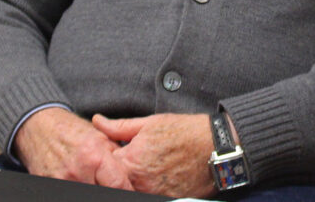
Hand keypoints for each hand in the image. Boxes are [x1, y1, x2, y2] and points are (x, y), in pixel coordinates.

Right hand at [13, 107, 132, 189]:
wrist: (38, 127)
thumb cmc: (70, 130)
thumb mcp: (99, 136)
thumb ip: (116, 156)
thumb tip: (131, 174)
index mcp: (93, 156)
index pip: (118, 186)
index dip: (127, 191)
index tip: (129, 191)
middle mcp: (77, 172)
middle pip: (103, 194)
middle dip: (110, 190)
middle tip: (111, 184)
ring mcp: (62, 182)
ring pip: (87, 195)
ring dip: (93, 189)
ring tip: (93, 180)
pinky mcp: (49, 186)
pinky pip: (70, 192)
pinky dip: (77, 188)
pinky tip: (80, 181)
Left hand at [91, 112, 216, 197]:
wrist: (216, 148)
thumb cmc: (184, 132)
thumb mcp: (149, 123)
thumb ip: (119, 127)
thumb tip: (97, 121)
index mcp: (131, 160)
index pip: (104, 165)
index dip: (106, 157)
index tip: (113, 151)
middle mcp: (140, 182)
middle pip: (116, 181)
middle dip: (117, 171)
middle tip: (130, 160)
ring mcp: (154, 193)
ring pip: (132, 189)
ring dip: (133, 181)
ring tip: (146, 166)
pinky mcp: (167, 200)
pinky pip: (149, 195)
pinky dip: (149, 187)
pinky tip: (157, 175)